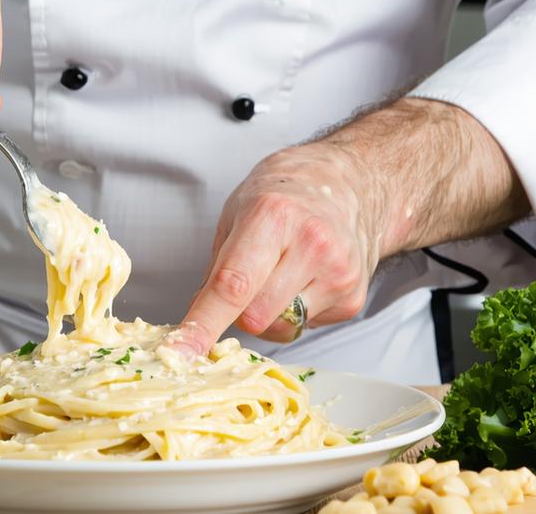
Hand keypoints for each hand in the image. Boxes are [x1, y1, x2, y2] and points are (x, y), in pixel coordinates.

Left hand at [171, 143, 386, 354]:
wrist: (346, 183)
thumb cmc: (283, 196)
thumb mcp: (236, 214)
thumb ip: (217, 269)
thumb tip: (197, 322)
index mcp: (273, 215)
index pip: (233, 285)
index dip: (203, 323)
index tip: (182, 353)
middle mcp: (311, 243)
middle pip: (255, 316)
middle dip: (239, 311)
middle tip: (248, 280)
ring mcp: (338, 272)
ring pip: (280, 328)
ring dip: (268, 314)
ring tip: (280, 274)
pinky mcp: (353, 297)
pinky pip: (305, 327)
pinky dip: (295, 312)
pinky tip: (306, 278)